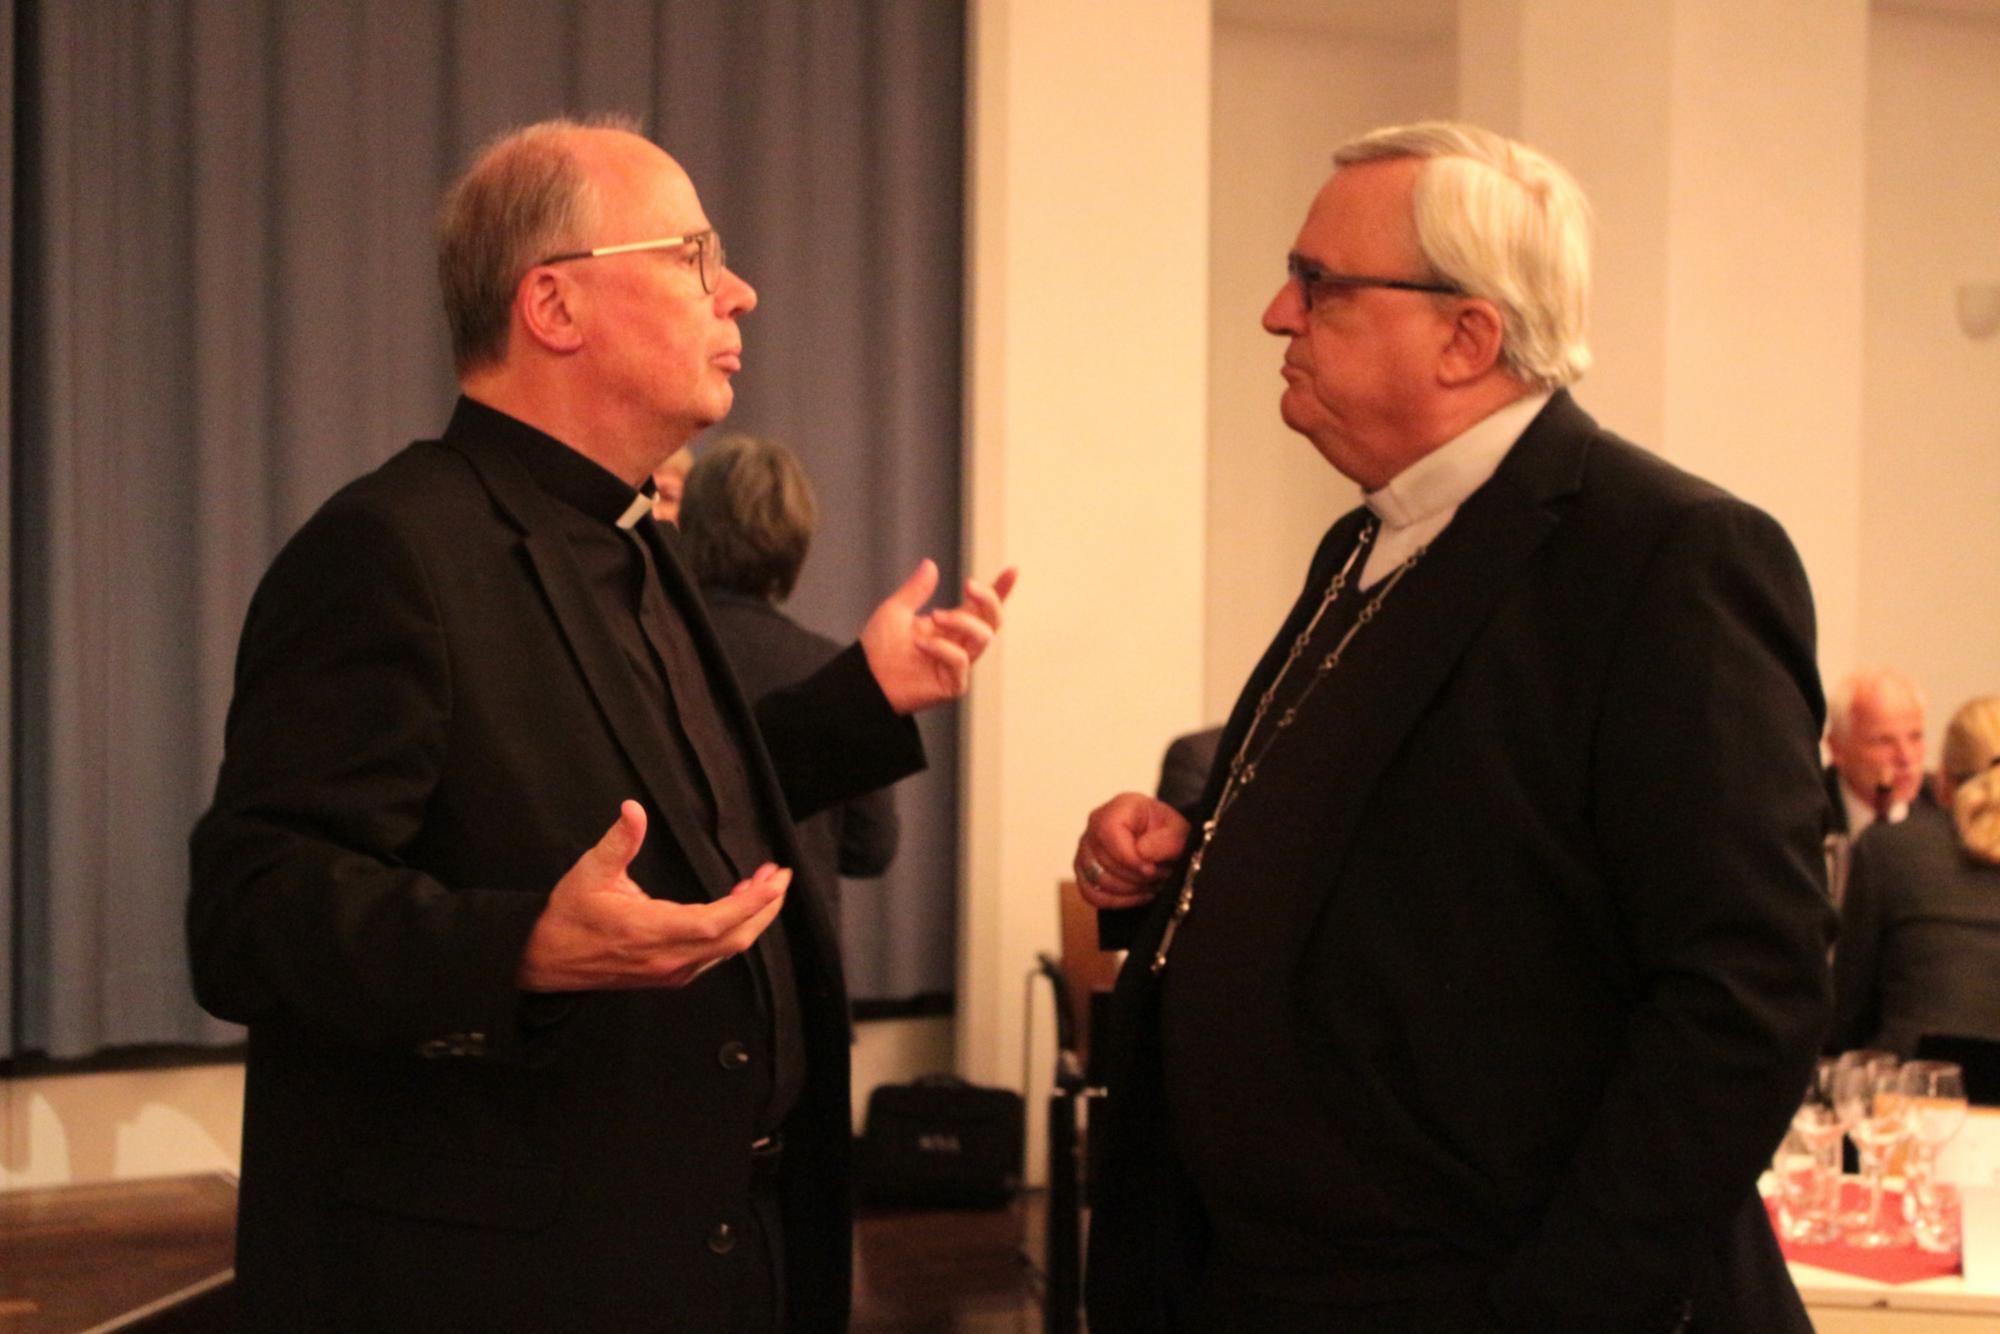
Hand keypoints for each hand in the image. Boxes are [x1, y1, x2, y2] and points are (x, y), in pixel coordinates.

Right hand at [517, 801, 789, 990]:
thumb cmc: (568, 917)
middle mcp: (667, 957)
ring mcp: (670, 971)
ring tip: (763, 886)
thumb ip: (618, 841)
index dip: (753, 902)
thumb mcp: (589, 871)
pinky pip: (714, 956)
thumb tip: (633, 810)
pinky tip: (736, 909)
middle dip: (765, 907)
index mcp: (650, 930)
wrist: (544, 961)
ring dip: (752, 919)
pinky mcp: (670, 976)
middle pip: (735, 938)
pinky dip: (733, 932)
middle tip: (779, 877)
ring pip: (728, 950)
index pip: (717, 921)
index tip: (774, 878)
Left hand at [861, 560, 1017, 713]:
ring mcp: (958, 666)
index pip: (982, 608)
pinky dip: (943, 647)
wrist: (866, 679)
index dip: (1000, 591)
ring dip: (961, 621)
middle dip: (988, 599)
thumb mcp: (895, 611)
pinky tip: (921, 645)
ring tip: (934, 616)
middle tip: (969, 586)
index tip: (1012, 571)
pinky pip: (962, 660)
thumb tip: (931, 564)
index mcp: (950, 626)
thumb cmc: (878, 648)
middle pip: (994, 621)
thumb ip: (916, 590)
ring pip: (984, 637)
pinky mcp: (954, 684)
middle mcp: (959, 644)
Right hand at [1074, 792, 1189, 909]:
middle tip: (1159, 875)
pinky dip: (1117, 900)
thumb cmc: (1170, 835)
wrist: (1166, 845)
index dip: (1129, 857)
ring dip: (1129, 889)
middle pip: (1103, 860)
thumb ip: (1166, 840)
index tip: (1151, 869)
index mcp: (1120, 807)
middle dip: (1136, 876)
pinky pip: (1091, 894)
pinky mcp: (1084, 870)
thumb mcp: (1180, 833)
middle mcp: (1097, 824)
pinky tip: (1137, 894)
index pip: (1108, 831)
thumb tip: (1141, 852)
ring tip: (1150, 882)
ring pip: (1097, 879)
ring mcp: (1086, 848)